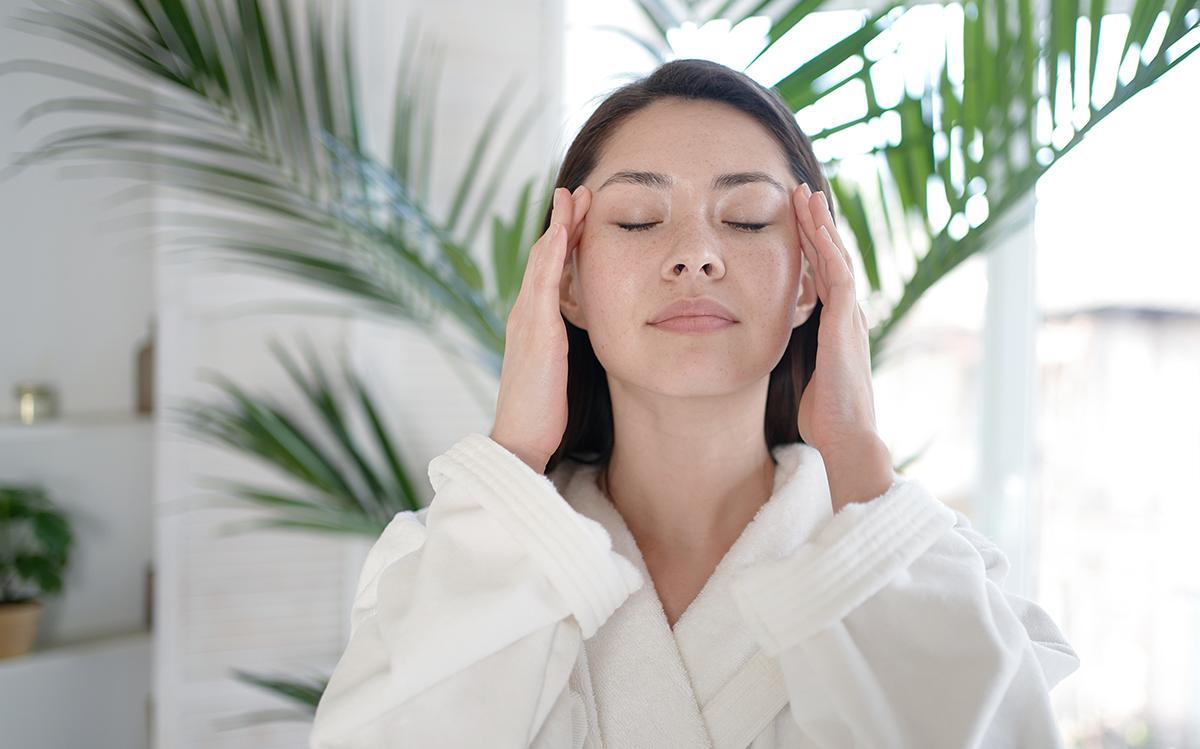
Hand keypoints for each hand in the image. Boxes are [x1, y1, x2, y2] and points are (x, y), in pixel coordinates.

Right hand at [490, 185, 590, 472]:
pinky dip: (553, 253)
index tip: (579, 215)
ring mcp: (527, 320)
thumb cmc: (541, 412)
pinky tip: (563, 231)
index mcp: (531, 323)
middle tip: (578, 190)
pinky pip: (544, 283)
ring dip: (559, 225)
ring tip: (574, 196)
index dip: (564, 240)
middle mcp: (524, 314)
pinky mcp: (536, 331)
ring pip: (542, 260)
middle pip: (544, 256)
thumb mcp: (556, 370)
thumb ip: (563, 347)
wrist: (520, 440)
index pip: (548, 271)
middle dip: (562, 221)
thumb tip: (579, 335)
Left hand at [791, 182, 880, 454]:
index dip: (813, 246)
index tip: (800, 220)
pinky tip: (818, 228)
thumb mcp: (809, 376)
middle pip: (833, 258)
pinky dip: (829, 251)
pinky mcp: (846, 325)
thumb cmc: (825, 416)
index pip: (825, 275)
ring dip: (821, 226)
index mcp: (839, 326)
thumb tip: (785, 350)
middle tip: (804, 193)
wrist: (846, 437)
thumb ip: (803, 356)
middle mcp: (849, 316)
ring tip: (807, 196)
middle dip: (817, 224)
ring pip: (837, 259)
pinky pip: (839, 278)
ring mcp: (850, 318)